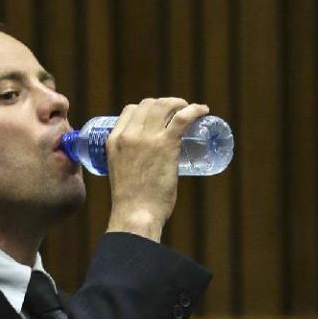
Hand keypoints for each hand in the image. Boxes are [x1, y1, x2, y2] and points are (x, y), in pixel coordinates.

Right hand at [105, 97, 209, 241]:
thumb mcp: (121, 174)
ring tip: (190, 110)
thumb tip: (147, 168)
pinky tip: (203, 110)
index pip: (130, 110)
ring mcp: (147, 138)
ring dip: (179, 103)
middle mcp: (128, 135)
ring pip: (164, 106)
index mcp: (114, 140)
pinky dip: (195, 110)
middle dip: (164, 104)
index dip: (146, 109)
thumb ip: (130, 165)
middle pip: (148, 104)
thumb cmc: (131, 204)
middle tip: (177, 114)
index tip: (158, 117)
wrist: (136, 215)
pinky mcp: (165, 145)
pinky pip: (182, 118)